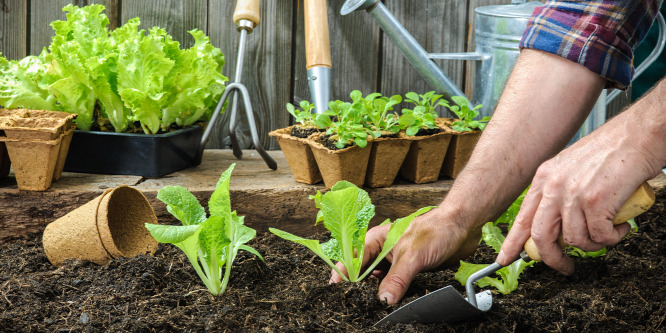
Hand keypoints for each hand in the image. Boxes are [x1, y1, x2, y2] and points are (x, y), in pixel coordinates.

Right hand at [329, 207, 481, 303]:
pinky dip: (392, 294)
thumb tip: (383, 301)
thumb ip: (397, 280)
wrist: (464, 226)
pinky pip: (395, 285)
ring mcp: (396, 261)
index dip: (342, 274)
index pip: (352, 259)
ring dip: (376, 292)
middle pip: (363, 272)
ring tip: (370, 307)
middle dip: (358, 287)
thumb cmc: (437, 229)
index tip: (335, 291)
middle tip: (354, 303)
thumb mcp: (412, 256)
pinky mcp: (409, 270)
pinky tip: (391, 303)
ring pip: (379, 281)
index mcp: (376, 240)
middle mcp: (383, 250)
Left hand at [496, 120, 659, 273]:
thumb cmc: (612, 151)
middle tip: (565, 267)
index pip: (522, 217)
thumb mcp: (571, 168)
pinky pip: (599, 237)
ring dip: (594, 245)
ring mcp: (573, 194)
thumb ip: (559, 194)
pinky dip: (612, 238)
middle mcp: (553, 186)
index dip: (513, 242)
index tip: (505, 259)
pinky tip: (620, 226)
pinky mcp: (595, 202)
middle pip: (541, 236)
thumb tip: (558, 225)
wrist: (638, 135)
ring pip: (575, 240)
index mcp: (544, 178)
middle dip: (552, 258)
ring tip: (607, 233)